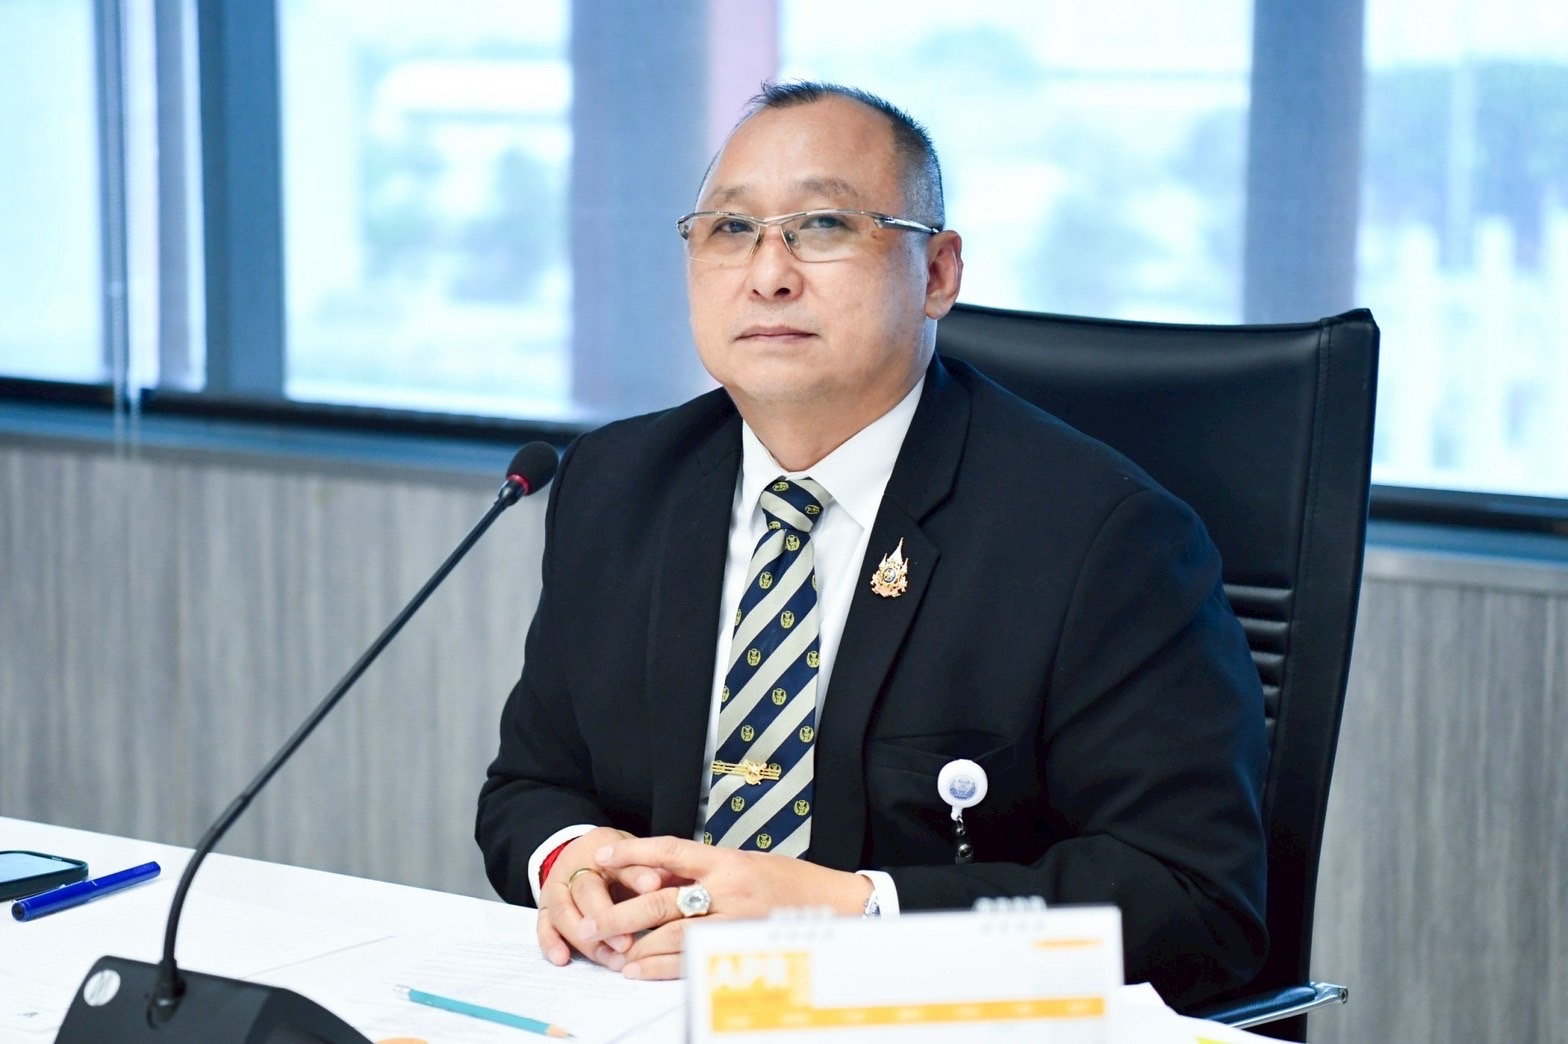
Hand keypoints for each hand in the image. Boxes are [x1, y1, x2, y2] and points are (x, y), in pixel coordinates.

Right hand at [537, 826, 669, 968]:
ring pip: (564, 913)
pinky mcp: (545, 909)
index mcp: (602, 850)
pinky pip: (543, 926)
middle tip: (627, 943)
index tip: (654, 887)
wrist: (581, 858)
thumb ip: (649, 872)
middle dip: (607, 919)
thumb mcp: (634, 860)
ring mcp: (556, 888)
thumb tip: (670, 884)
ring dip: (586, 940)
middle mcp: (574, 867)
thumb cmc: (616, 864)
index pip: (620, 863)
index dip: (637, 877)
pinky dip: (551, 943)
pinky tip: (562, 958)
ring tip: (609, 960)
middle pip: (587, 891)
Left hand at [584, 835, 872, 979]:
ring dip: (638, 945)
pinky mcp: (744, 947)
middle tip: (590, 922)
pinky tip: (639, 969)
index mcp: (727, 860)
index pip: (671, 849)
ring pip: (674, 932)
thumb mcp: (746, 865)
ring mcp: (737, 920)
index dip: (633, 852)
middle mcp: (730, 887)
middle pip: (663, 898)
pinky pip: (694, 958)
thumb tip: (657, 877)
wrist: (840, 905)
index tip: (600, 855)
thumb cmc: (791, 883)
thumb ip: (705, 872)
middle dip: (621, 911)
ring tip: (610, 952)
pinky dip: (662, 966)